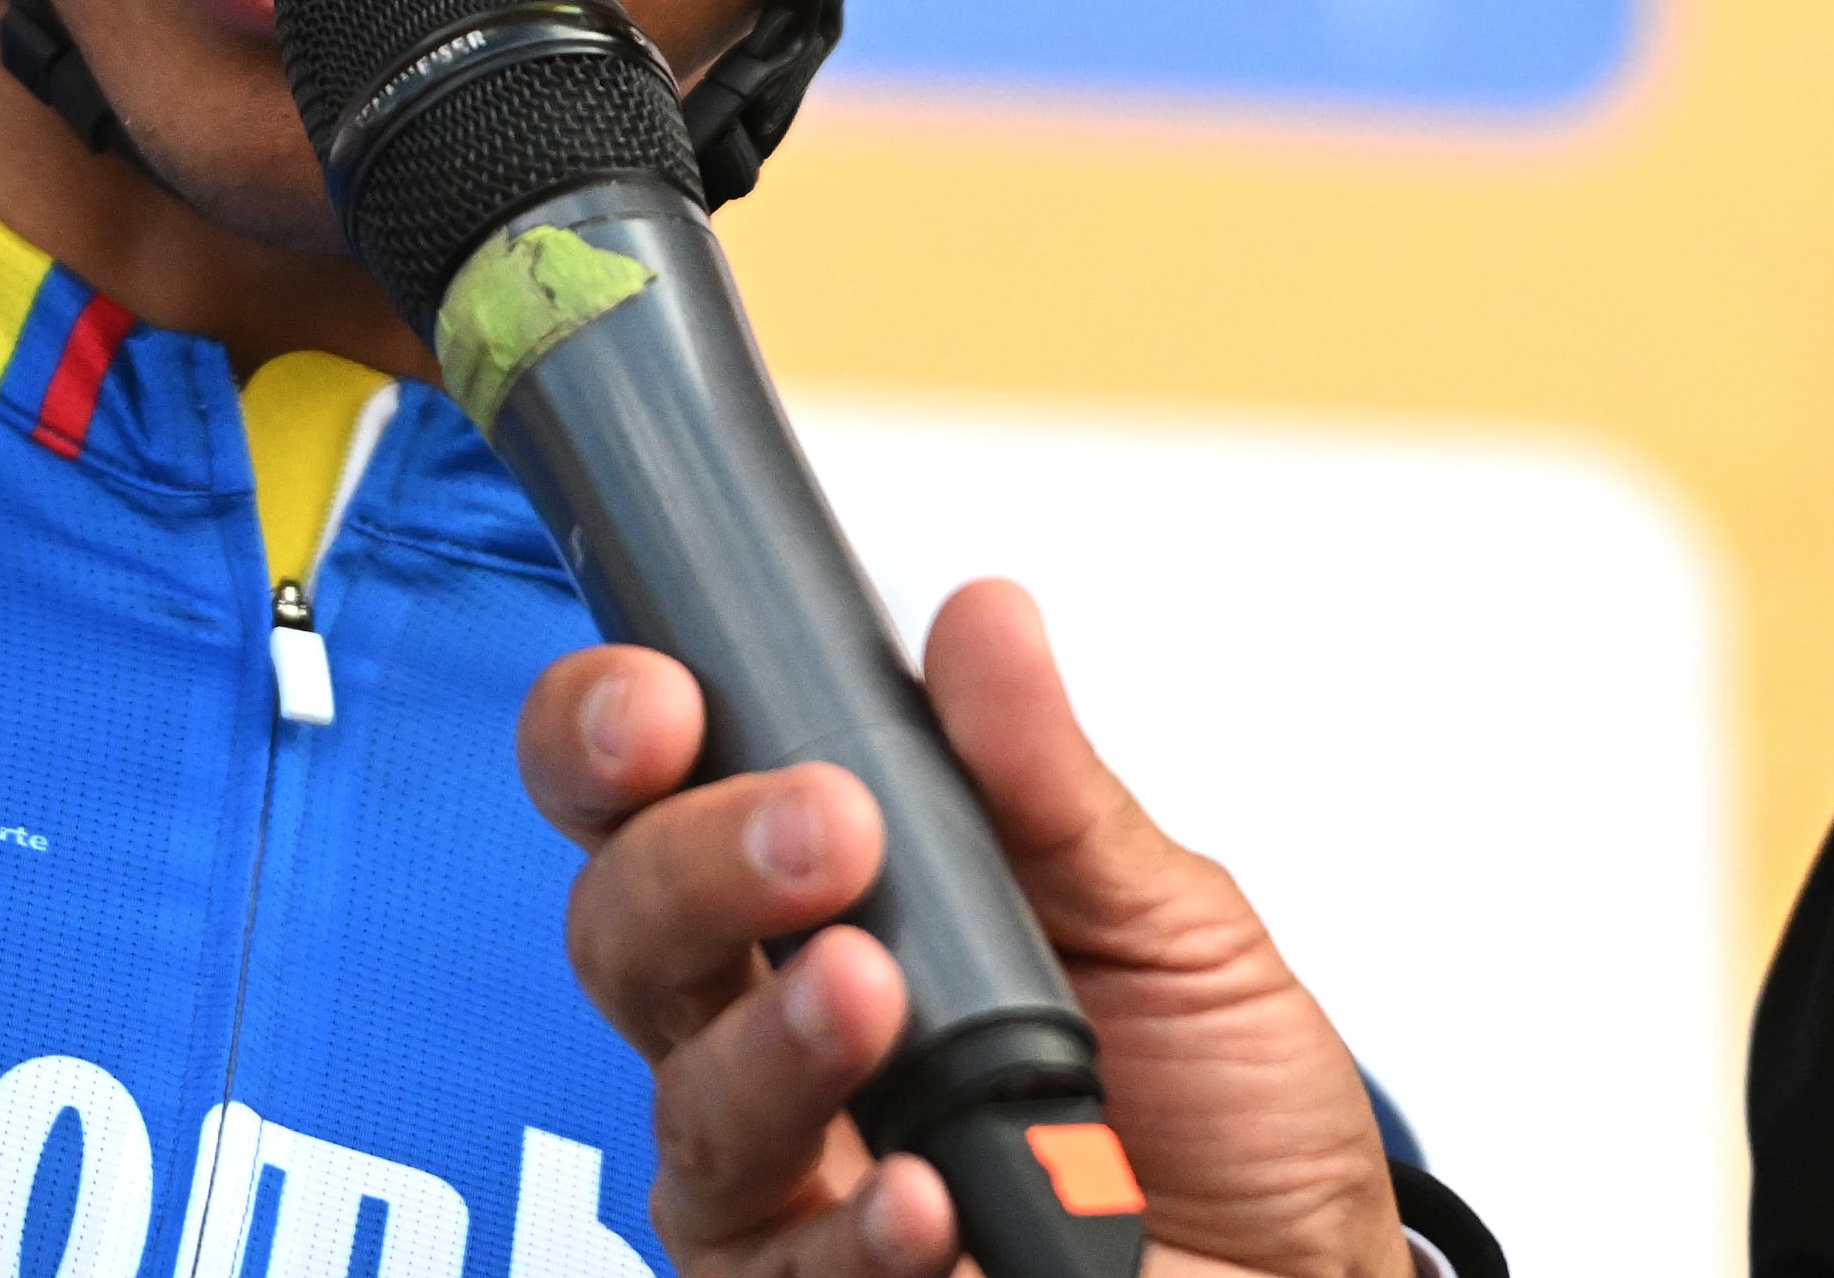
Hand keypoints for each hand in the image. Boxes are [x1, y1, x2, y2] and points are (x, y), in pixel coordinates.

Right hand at [521, 577, 1408, 1277]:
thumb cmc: (1223, 1108)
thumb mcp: (1165, 917)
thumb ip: (1051, 784)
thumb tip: (985, 621)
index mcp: (822, 906)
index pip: (652, 804)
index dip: (611, 739)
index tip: (662, 701)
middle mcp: (771, 1035)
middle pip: (628, 937)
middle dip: (692, 864)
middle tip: (821, 831)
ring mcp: (788, 1181)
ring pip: (690, 1109)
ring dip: (771, 1041)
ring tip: (867, 994)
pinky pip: (783, 1272)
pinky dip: (850, 1234)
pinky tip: (923, 1194)